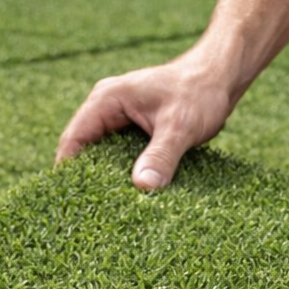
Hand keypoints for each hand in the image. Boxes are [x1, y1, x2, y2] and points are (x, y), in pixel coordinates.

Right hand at [56, 58, 235, 190]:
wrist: (221, 77)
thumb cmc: (200, 92)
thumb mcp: (180, 126)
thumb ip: (161, 155)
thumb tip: (143, 186)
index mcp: (107, 100)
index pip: (73, 139)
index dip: (67, 171)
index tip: (70, 201)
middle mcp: (108, 107)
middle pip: (84, 149)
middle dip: (86, 178)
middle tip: (89, 211)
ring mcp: (120, 117)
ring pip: (102, 153)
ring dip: (106, 177)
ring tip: (107, 208)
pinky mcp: (135, 128)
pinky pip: (120, 154)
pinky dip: (123, 171)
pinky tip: (129, 194)